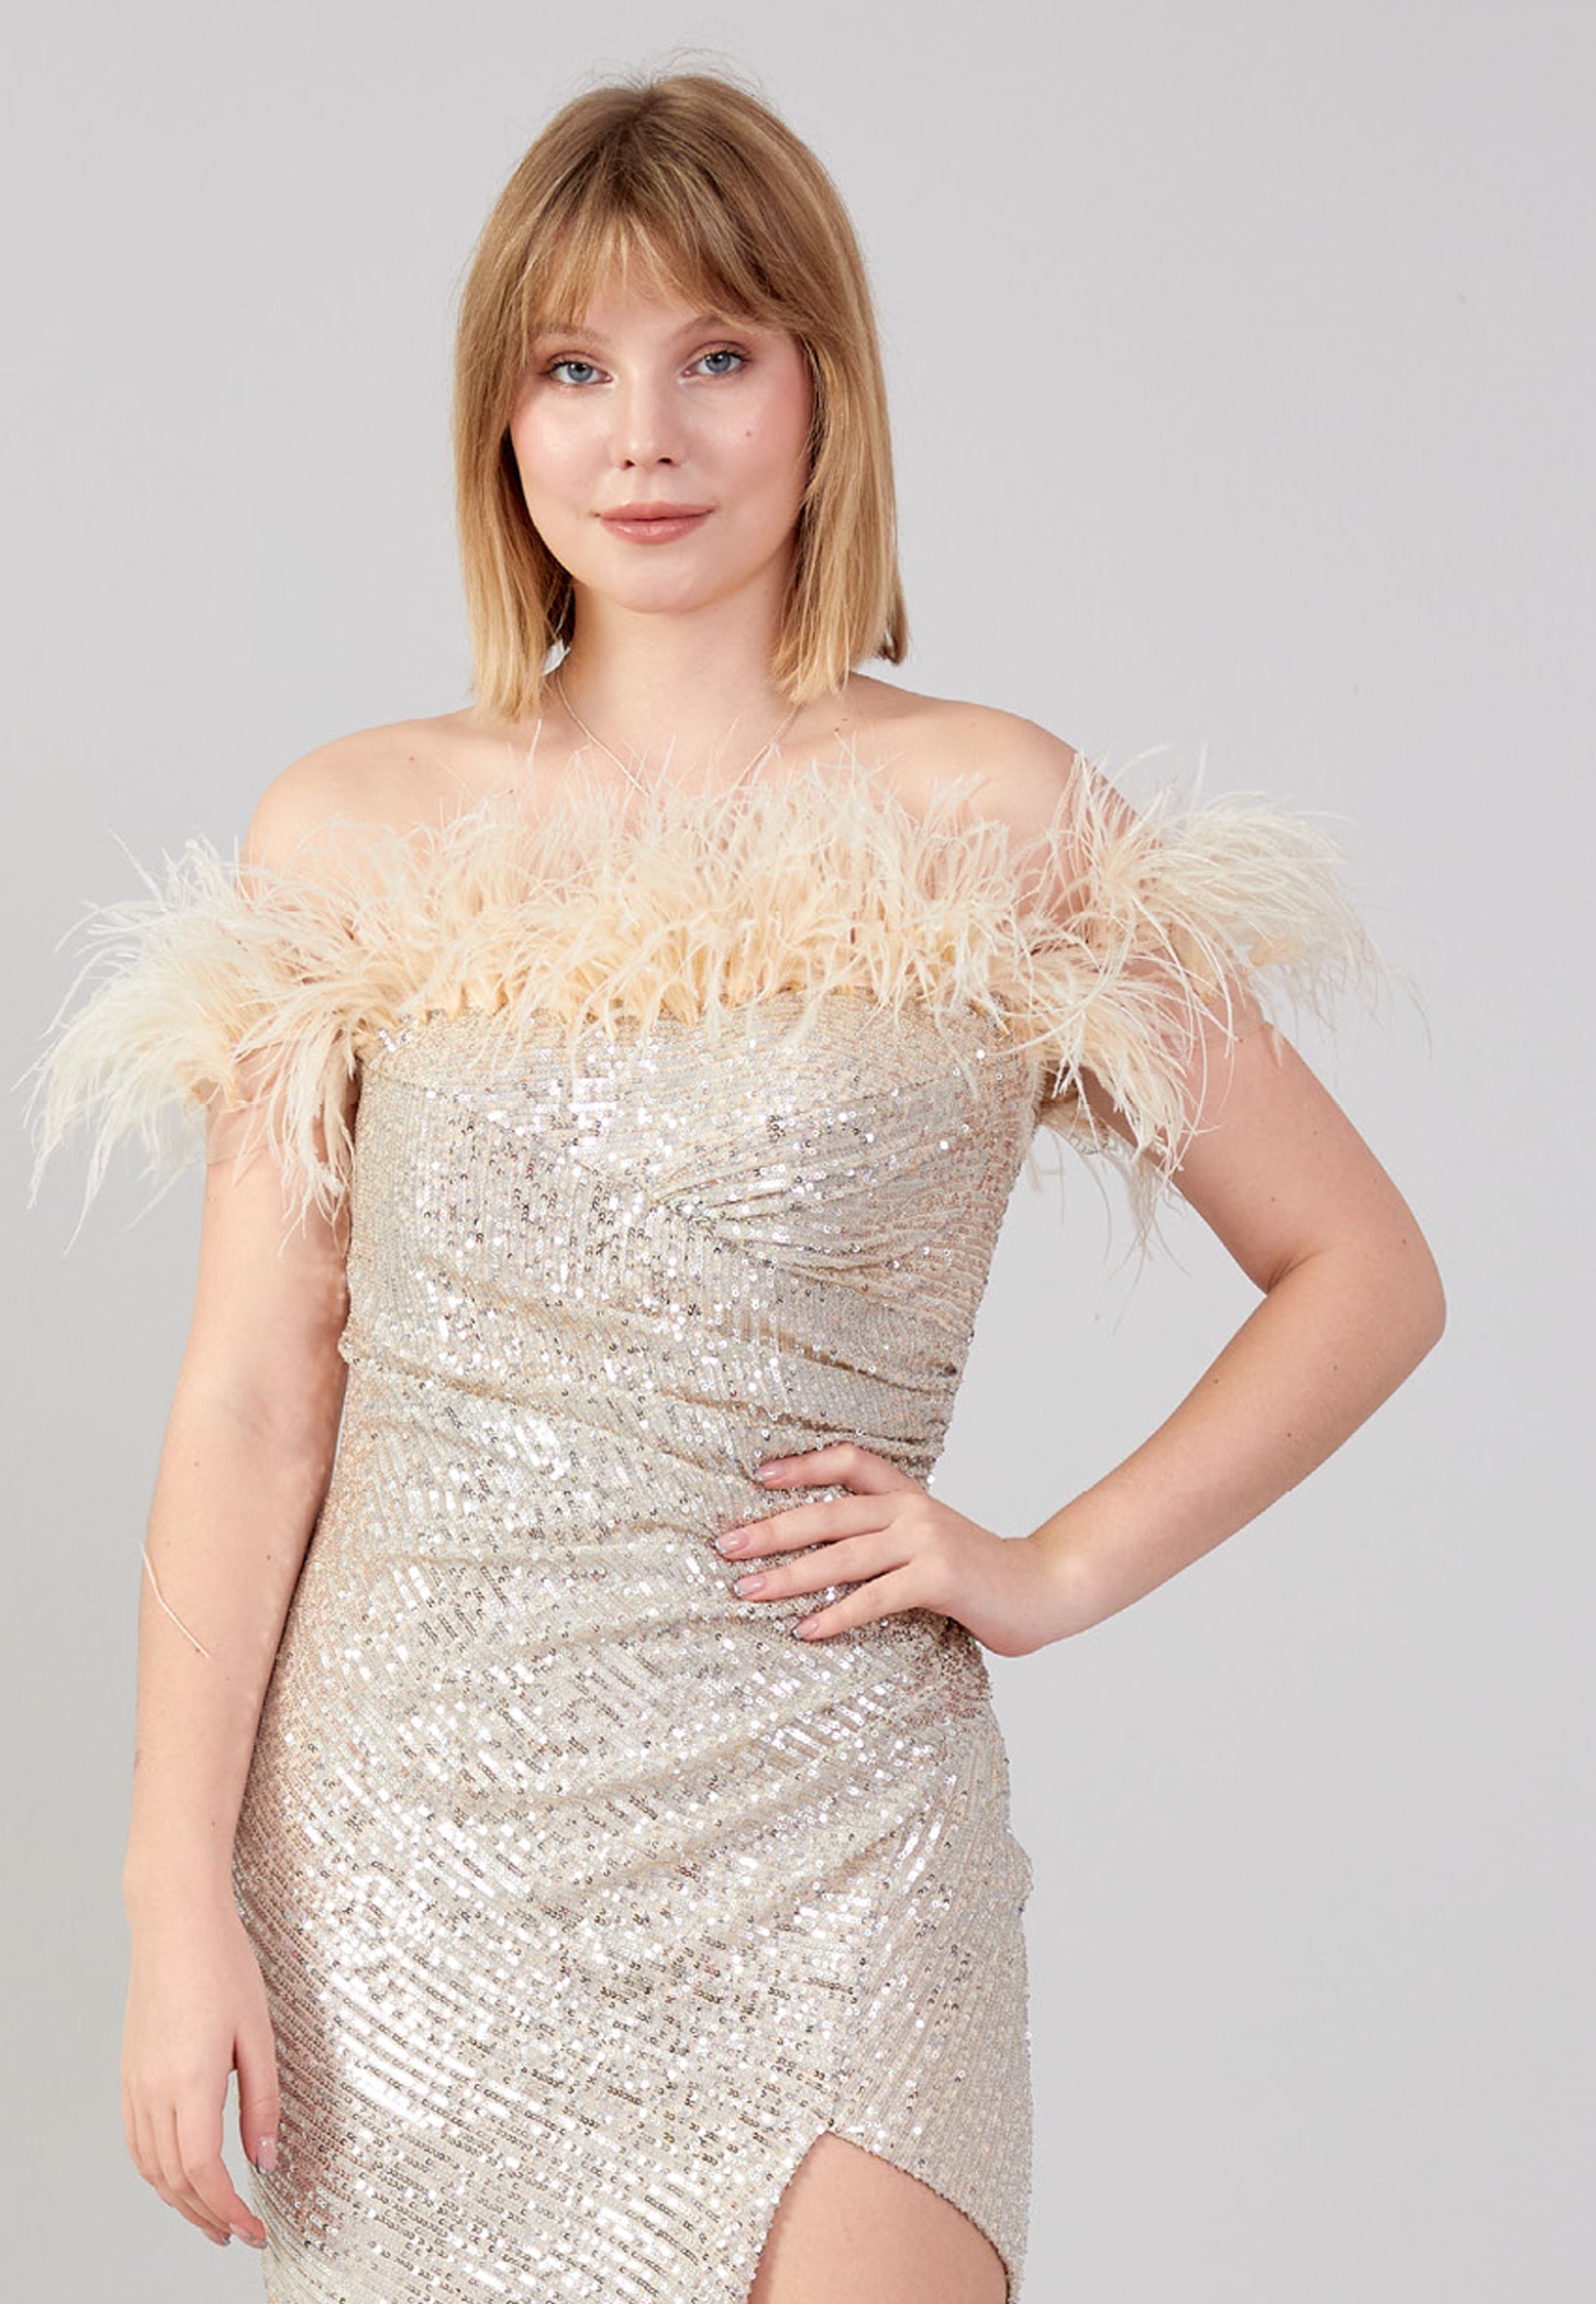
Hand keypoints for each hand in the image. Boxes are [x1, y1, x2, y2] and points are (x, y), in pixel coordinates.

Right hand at [121, 1888, 278, 2250]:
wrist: (176, 1922)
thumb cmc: (224, 1966)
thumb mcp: (260, 2033)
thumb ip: (263, 2102)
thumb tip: (265, 2161)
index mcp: (190, 2082)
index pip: (202, 2171)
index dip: (227, 2210)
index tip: (253, 2230)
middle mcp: (153, 2090)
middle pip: (173, 2180)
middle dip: (206, 2216)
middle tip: (238, 2236)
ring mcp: (135, 2083)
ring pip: (150, 2167)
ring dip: (180, 2201)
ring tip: (213, 2217)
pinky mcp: (130, 2073)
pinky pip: (137, 2141)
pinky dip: (157, 2172)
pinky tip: (179, 2176)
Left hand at [714, 1441, 1071, 1657]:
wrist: (1045, 1588)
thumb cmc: (978, 1575)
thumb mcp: (928, 1542)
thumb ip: (884, 1540)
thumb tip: (816, 1557)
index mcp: (906, 1494)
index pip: (847, 1462)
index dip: (801, 1464)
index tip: (757, 1476)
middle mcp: (912, 1509)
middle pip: (828, 1513)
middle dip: (771, 1529)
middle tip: (725, 1546)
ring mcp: (926, 1540)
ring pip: (842, 1555)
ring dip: (789, 1576)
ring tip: (747, 1592)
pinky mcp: (939, 1577)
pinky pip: (876, 1597)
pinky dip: (837, 1614)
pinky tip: (805, 1629)